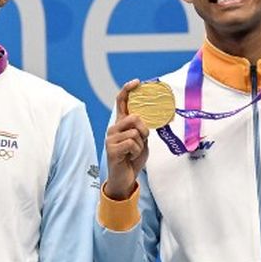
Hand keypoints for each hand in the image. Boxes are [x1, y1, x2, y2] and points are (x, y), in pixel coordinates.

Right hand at [104, 79, 149, 199]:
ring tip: (134, 152)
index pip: (121, 102)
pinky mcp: (111, 149)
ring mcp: (111, 138)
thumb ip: (142, 129)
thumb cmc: (132, 159)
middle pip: (134, 117)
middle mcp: (113, 128)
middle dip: (144, 129)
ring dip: (141, 145)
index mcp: (121, 124)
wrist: (125, 178)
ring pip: (135, 133)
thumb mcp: (141, 141)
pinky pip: (132, 144)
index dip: (128, 90)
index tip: (137, 82)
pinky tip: (129, 157)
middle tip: (143, 140)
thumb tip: (150, 118)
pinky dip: (136, 152)